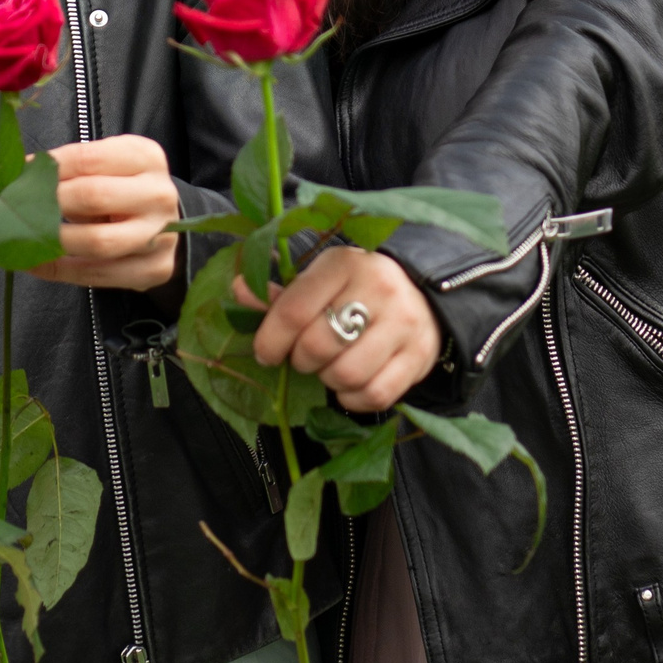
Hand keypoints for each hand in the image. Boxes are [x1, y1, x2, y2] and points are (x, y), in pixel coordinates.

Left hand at [32, 135, 179, 290]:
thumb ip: (69, 169)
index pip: (87, 158)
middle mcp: (159, 194)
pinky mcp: (156, 269)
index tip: (17, 175)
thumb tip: (17, 175)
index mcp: (145, 157)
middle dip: (48, 203)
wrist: (162, 222)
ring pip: (99, 243)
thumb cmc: (121, 188)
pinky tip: (38, 263)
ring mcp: (163, 235)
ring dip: (54, 242)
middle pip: (93, 197)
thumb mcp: (104, 167)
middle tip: (17, 209)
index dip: (47, 168)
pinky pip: (100, 275)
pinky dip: (62, 271)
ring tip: (23, 238)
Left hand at [246, 247, 442, 413]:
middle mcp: (378, 288)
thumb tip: (239, 290)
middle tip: (304, 357)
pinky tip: (350, 384)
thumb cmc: (357, 288)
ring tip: (330, 366)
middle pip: (317, 346)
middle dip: (301, 360)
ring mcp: (404, 323)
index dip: (270, 339)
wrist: (423, 295)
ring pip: (347, 374)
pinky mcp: (420, 355)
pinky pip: (375, 395)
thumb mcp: (320, 281)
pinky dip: (354, 398)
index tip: (265, 353)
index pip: (294, 310)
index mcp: (344, 264)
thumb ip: (281, 294)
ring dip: (328, 380)